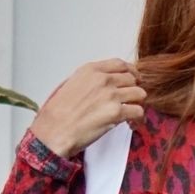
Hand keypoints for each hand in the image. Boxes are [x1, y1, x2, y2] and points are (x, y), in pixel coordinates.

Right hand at [29, 58, 146, 158]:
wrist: (55, 129)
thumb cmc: (59, 112)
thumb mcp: (72, 84)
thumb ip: (90, 80)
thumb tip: (105, 84)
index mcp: (91, 70)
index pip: (120, 64)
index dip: (131, 72)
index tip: (134, 80)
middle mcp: (103, 79)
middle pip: (133, 79)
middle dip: (133, 91)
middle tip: (130, 102)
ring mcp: (111, 95)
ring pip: (140, 94)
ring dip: (138, 105)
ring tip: (132, 115)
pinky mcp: (116, 112)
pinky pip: (139, 112)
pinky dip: (138, 120)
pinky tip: (132, 125)